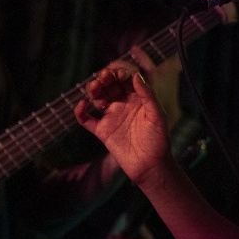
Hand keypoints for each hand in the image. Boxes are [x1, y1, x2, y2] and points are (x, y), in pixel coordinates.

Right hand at [75, 64, 169, 182]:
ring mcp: (111, 117)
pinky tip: (82, 105)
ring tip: (95, 88)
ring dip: (93, 90)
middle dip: (105, 77)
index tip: (120, 74)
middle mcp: (123, 104)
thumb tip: (136, 76)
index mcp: (137, 98)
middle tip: (104, 77)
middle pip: (109, 85)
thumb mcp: (157, 115)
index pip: (126, 79)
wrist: (151, 165)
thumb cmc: (159, 140)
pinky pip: (86, 119)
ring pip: (97, 98)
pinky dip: (80, 112)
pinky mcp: (102, 131)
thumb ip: (147, 95)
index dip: (121, 73)